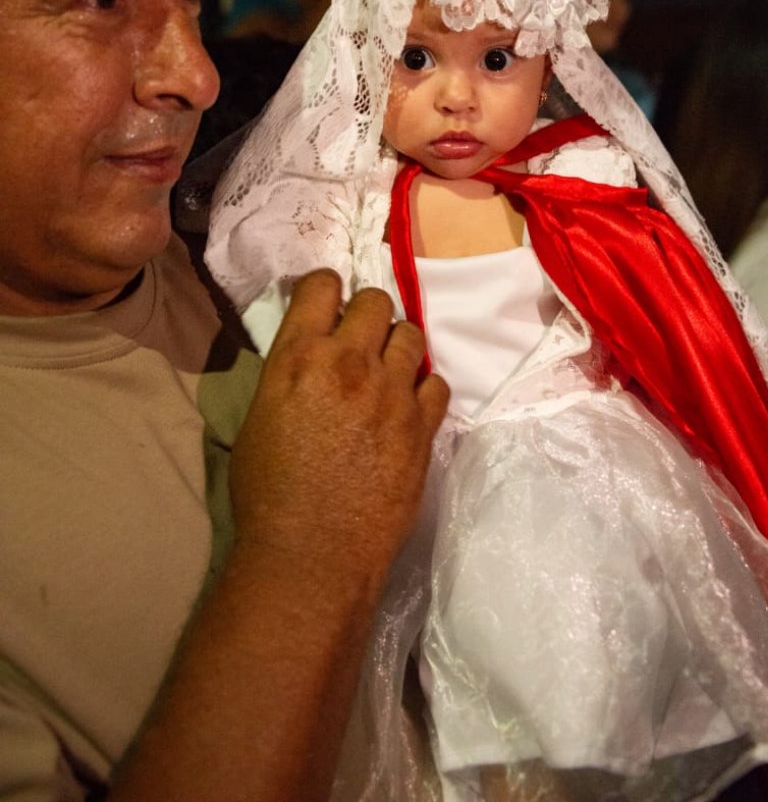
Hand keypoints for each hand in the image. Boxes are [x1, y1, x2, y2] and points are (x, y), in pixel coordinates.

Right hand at [230, 269, 447, 591]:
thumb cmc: (268, 494)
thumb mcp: (259, 417)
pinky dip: (423, 388)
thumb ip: (289, 374)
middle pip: (376, 301)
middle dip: (368, 313)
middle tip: (360, 340)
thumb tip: (306, 358)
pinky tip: (408, 407)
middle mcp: (348, 363)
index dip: (326, 289)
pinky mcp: (422, 425)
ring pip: (411, 334)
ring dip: (398, 346)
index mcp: (298, 357)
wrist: (312, 554)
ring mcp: (392, 392)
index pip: (322, 285)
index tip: (328, 305)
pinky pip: (437, 382)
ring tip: (387, 371)